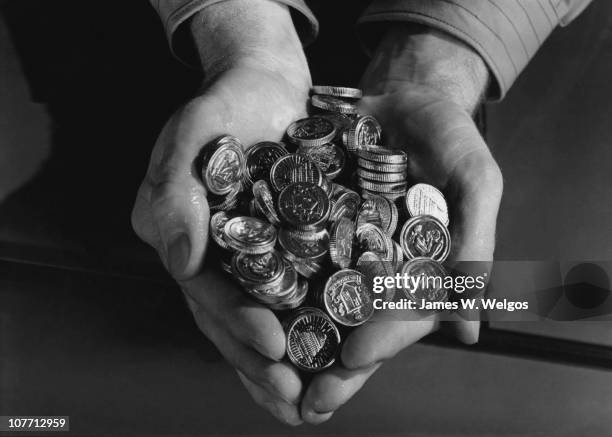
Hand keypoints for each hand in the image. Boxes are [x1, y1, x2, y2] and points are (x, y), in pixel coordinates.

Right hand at [131, 0, 310, 424]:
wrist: (262, 82)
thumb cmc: (222, 104)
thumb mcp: (190, 136)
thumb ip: (174, 195)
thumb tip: (179, 260)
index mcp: (185, 241)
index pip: (207, 294)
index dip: (237, 324)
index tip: (274, 349)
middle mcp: (216, 259)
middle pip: (236, 321)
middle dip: (263, 366)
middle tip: (298, 405)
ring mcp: (252, 257)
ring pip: (268, 319)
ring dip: (292, 363)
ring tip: (319, 401)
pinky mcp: (289, 248)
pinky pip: (302, 293)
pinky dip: (317, 325)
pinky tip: (342, 354)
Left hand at [300, 25, 502, 423]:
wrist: (402, 93)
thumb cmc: (448, 137)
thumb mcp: (474, 180)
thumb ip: (475, 243)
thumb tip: (472, 330)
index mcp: (416, 271)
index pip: (402, 316)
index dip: (382, 340)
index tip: (355, 359)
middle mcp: (374, 269)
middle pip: (353, 325)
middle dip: (331, 366)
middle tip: (305, 403)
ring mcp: (337, 248)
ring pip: (315, 301)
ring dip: (293, 340)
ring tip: (265, 375)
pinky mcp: (306, 223)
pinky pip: (285, 254)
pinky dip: (266, 281)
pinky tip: (240, 308)